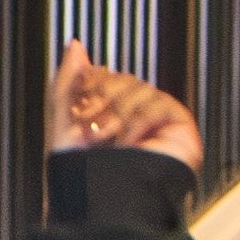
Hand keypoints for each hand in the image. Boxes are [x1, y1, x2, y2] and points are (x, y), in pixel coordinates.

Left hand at [47, 40, 200, 173]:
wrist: (102, 195)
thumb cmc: (80, 165)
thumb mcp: (62, 117)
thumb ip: (68, 78)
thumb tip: (75, 44)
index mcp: (106, 107)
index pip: (102, 73)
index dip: (88, 85)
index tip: (76, 109)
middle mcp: (132, 110)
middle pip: (120, 77)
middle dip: (99, 100)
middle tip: (88, 127)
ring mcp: (156, 117)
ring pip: (138, 87)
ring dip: (116, 114)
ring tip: (108, 140)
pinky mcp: (178, 126)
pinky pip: (158, 102)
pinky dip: (138, 122)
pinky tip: (131, 143)